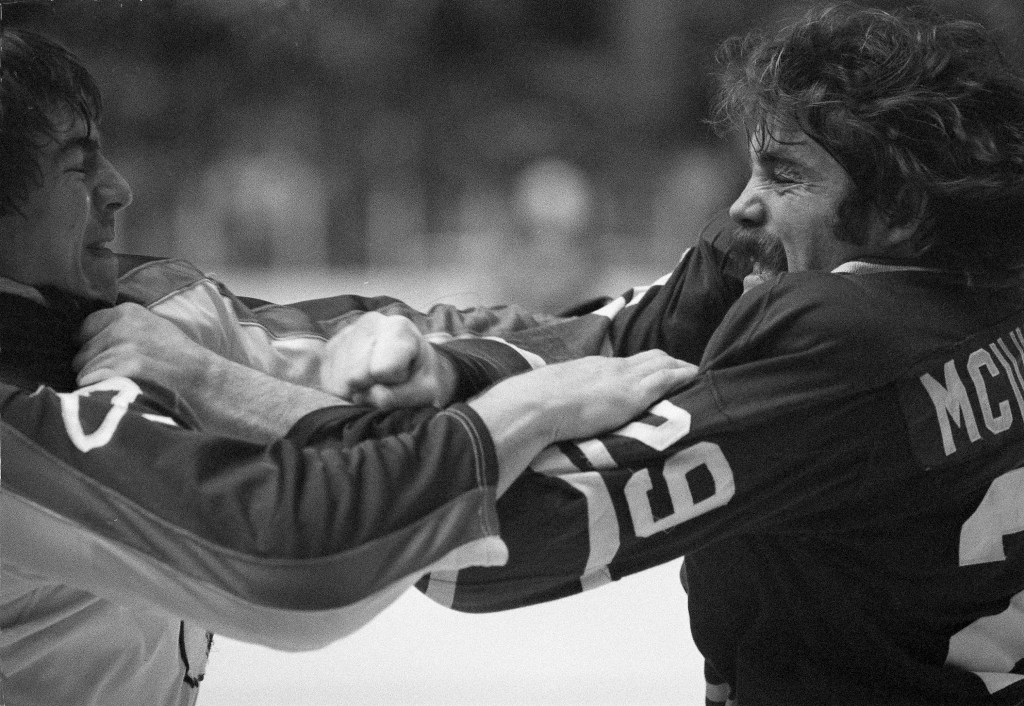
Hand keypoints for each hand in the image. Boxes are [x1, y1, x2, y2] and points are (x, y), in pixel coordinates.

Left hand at [74, 302, 211, 389]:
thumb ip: (124, 329)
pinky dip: (99, 395)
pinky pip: (89, 385)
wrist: (207, 382)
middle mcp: (121, 325)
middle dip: (93, 368)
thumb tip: (88, 341)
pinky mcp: (121, 368)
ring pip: (83, 372)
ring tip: (124, 389)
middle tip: (120, 380)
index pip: (85, 328)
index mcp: (128, 312)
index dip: (93, 349)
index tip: (107, 362)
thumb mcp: (154, 330)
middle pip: (80, 352)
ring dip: (97, 385)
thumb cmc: (183, 364)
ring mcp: (120, 347)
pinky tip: (120, 396)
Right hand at [320, 312, 455, 408]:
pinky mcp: (330, 347)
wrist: (410, 364)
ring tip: (376, 379)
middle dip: (372, 387)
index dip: (395, 382)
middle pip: (356, 376)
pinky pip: (328, 380)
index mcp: (399, 327)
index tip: (405, 375)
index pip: (383, 370)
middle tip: (388, 380)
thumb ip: (404, 395)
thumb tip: (375, 396)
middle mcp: (369, 322)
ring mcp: (346, 332)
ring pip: (340, 380)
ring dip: (358, 390)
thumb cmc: (421, 377)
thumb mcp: (426, 390)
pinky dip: (343, 389)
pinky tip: (361, 380)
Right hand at [477, 349, 697, 443]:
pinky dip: (683, 375)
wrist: (535, 405)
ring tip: (692, 374)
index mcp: (591, 367)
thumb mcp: (553, 396)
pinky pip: (667, 377)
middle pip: (648, 356)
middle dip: (666, 362)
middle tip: (680, 370)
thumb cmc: (535, 406)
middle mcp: (610, 366)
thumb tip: (555, 409)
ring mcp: (624, 377)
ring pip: (661, 363)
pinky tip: (696, 377)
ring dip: (678, 367)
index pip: (625, 361)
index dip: (642, 364)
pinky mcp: (634, 392)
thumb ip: (563, 398)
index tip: (651, 371)